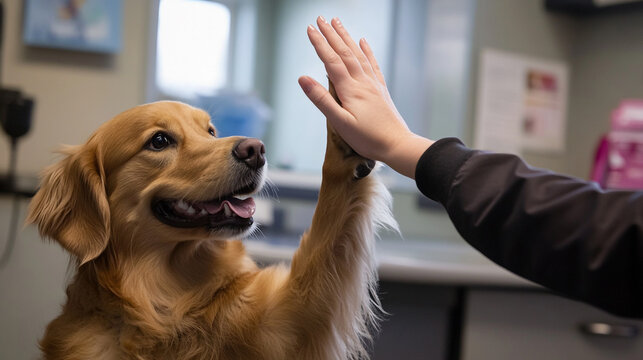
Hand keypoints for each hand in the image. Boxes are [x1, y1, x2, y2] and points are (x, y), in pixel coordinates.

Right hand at [298, 16, 432, 178]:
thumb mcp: (340, 123)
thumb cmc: (368, 138)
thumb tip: (303, 78)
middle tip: (320, 18)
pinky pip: (373, 64)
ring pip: (358, 54)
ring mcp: (373, 84)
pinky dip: (367, 51)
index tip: (310, 29)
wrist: (397, 145)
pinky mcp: (381, 90)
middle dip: (331, 34)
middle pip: (344, 52)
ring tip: (338, 23)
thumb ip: (322, 100)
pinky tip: (363, 42)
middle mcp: (362, 82)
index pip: (331, 61)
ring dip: (346, 37)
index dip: (319, 44)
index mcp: (350, 90)